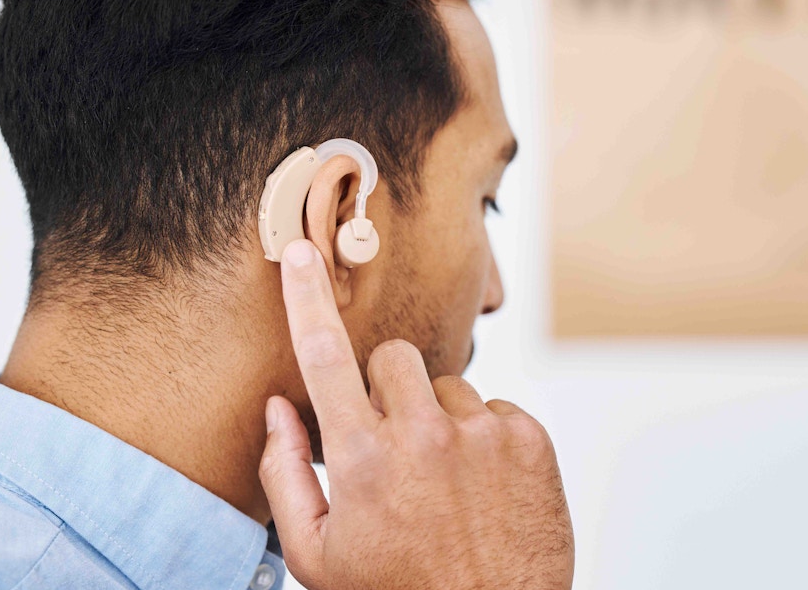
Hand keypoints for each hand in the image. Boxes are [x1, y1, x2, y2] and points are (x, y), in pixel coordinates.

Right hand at [259, 239, 573, 589]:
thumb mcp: (315, 557)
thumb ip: (283, 476)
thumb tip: (278, 408)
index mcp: (361, 458)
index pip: (323, 356)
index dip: (306, 297)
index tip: (302, 250)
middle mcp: (422, 434)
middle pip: (393, 357)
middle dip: (387, 390)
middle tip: (394, 443)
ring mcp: (481, 435)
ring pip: (448, 384)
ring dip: (439, 419)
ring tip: (445, 482)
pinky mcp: (529, 441)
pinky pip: (496, 409)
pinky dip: (487, 439)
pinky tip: (482, 488)